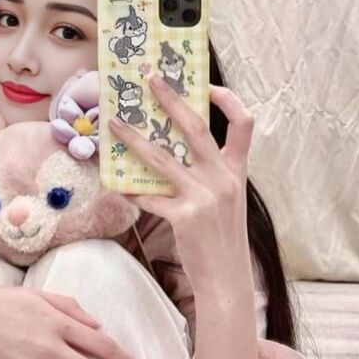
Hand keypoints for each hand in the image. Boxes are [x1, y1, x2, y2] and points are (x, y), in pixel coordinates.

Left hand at [109, 76, 255, 299]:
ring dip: (134, 138)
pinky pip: (149, 196)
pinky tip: (117, 185)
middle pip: (196, 127)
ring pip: (162, 157)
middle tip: (150, 78)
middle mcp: (223, 178)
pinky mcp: (184, 216)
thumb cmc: (222, 235)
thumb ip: (210, 171)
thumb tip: (173, 145)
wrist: (227, 280)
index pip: (245, 124)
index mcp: (236, 170)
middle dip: (171, 99)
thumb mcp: (228, 198)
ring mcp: (204, 196)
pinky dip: (131, 190)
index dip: (228, 100)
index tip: (206, 85)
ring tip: (114, 123)